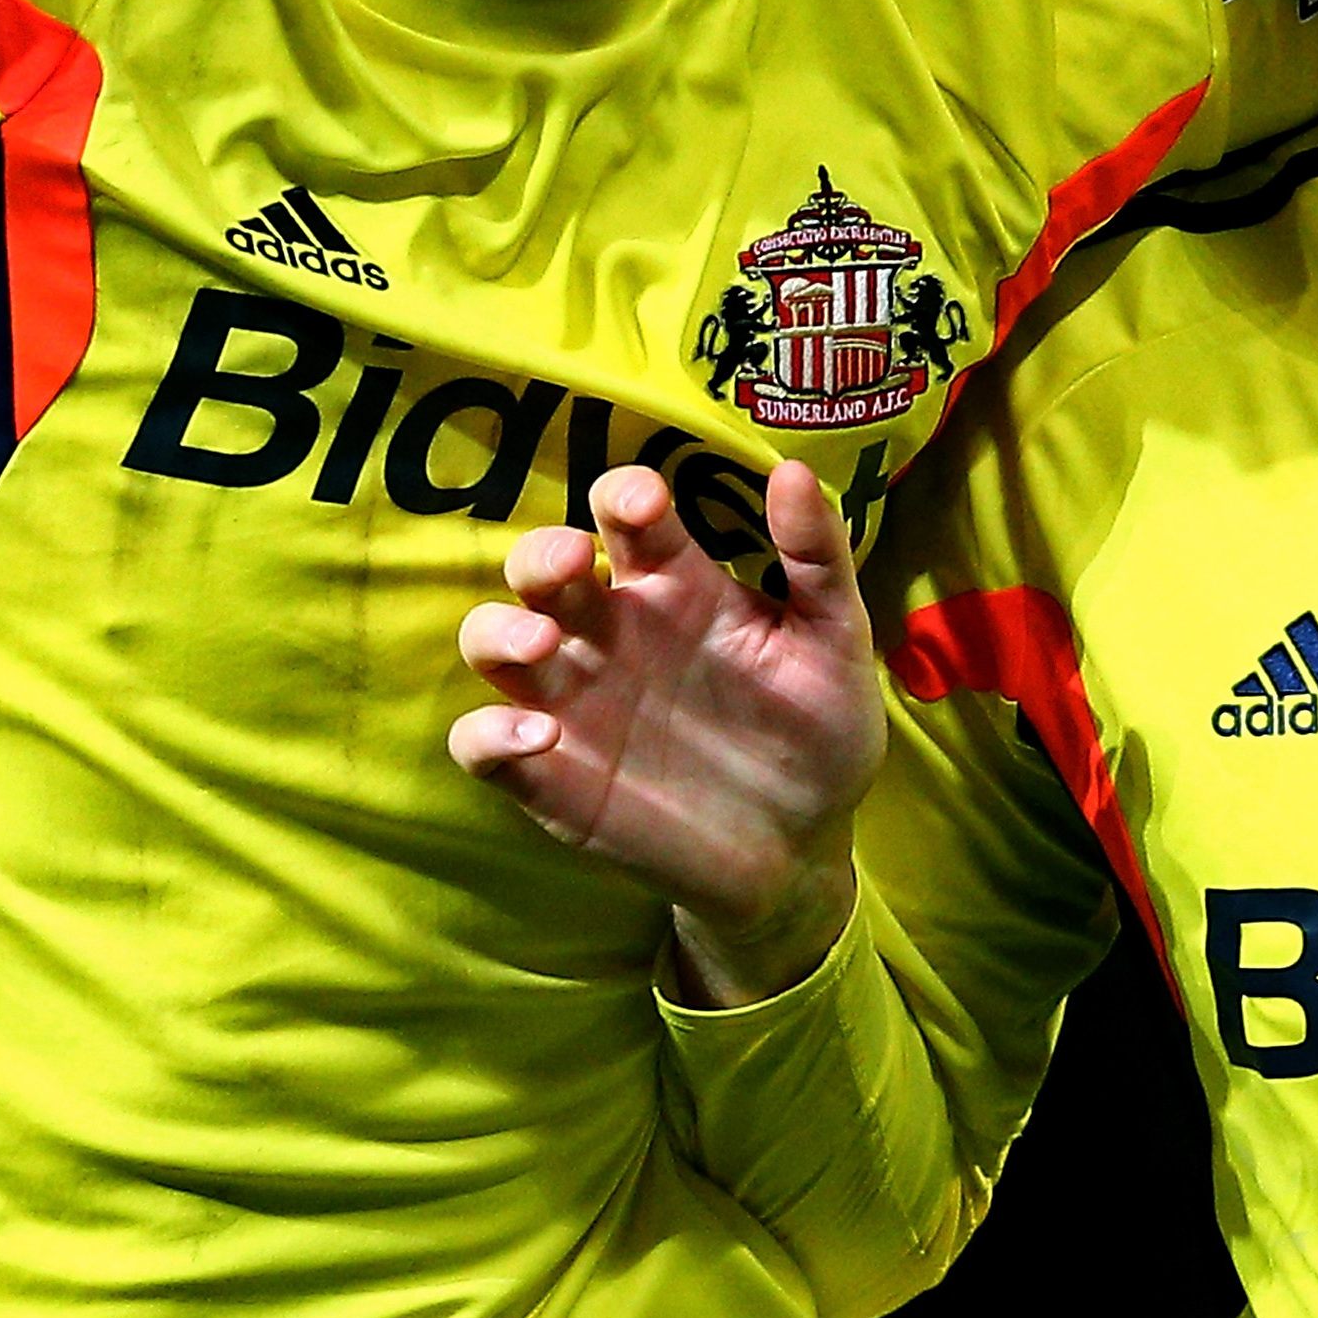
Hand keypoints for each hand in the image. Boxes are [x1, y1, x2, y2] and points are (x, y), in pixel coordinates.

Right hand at [452, 461, 883, 1004]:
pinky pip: (480, 743)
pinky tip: (539, 737)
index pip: (626, 514)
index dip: (624, 495)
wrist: (803, 847)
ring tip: (542, 644)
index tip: (644, 505)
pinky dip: (489, 734)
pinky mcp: (548, 775)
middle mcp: (610, 630)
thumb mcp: (836, 642)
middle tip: (576, 563)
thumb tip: (792, 470)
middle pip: (541, 566)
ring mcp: (573, 700)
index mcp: (674, 584)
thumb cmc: (818, 731)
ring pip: (490, 640)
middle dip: (542, 552)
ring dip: (499, 631)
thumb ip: (819, 559)